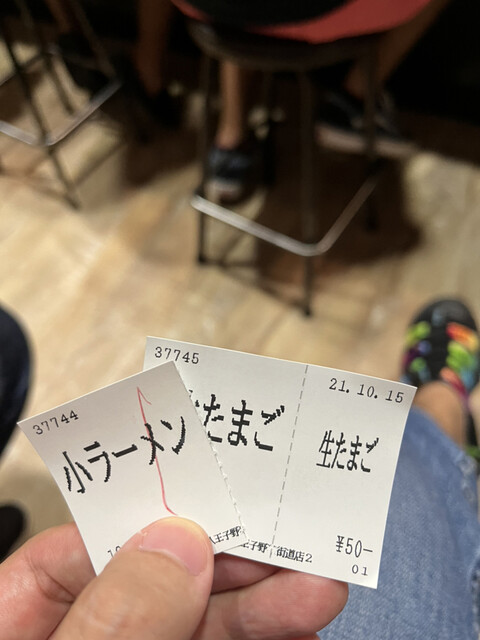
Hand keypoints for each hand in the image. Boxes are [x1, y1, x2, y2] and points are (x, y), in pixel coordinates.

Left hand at [0, 518, 346, 639]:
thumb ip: (111, 621)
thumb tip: (176, 543)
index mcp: (23, 617)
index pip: (87, 544)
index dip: (157, 514)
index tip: (220, 497)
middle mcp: (82, 633)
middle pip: (160, 579)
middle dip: (232, 559)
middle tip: (295, 539)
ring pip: (200, 622)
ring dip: (263, 604)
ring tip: (317, 588)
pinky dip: (261, 639)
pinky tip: (296, 627)